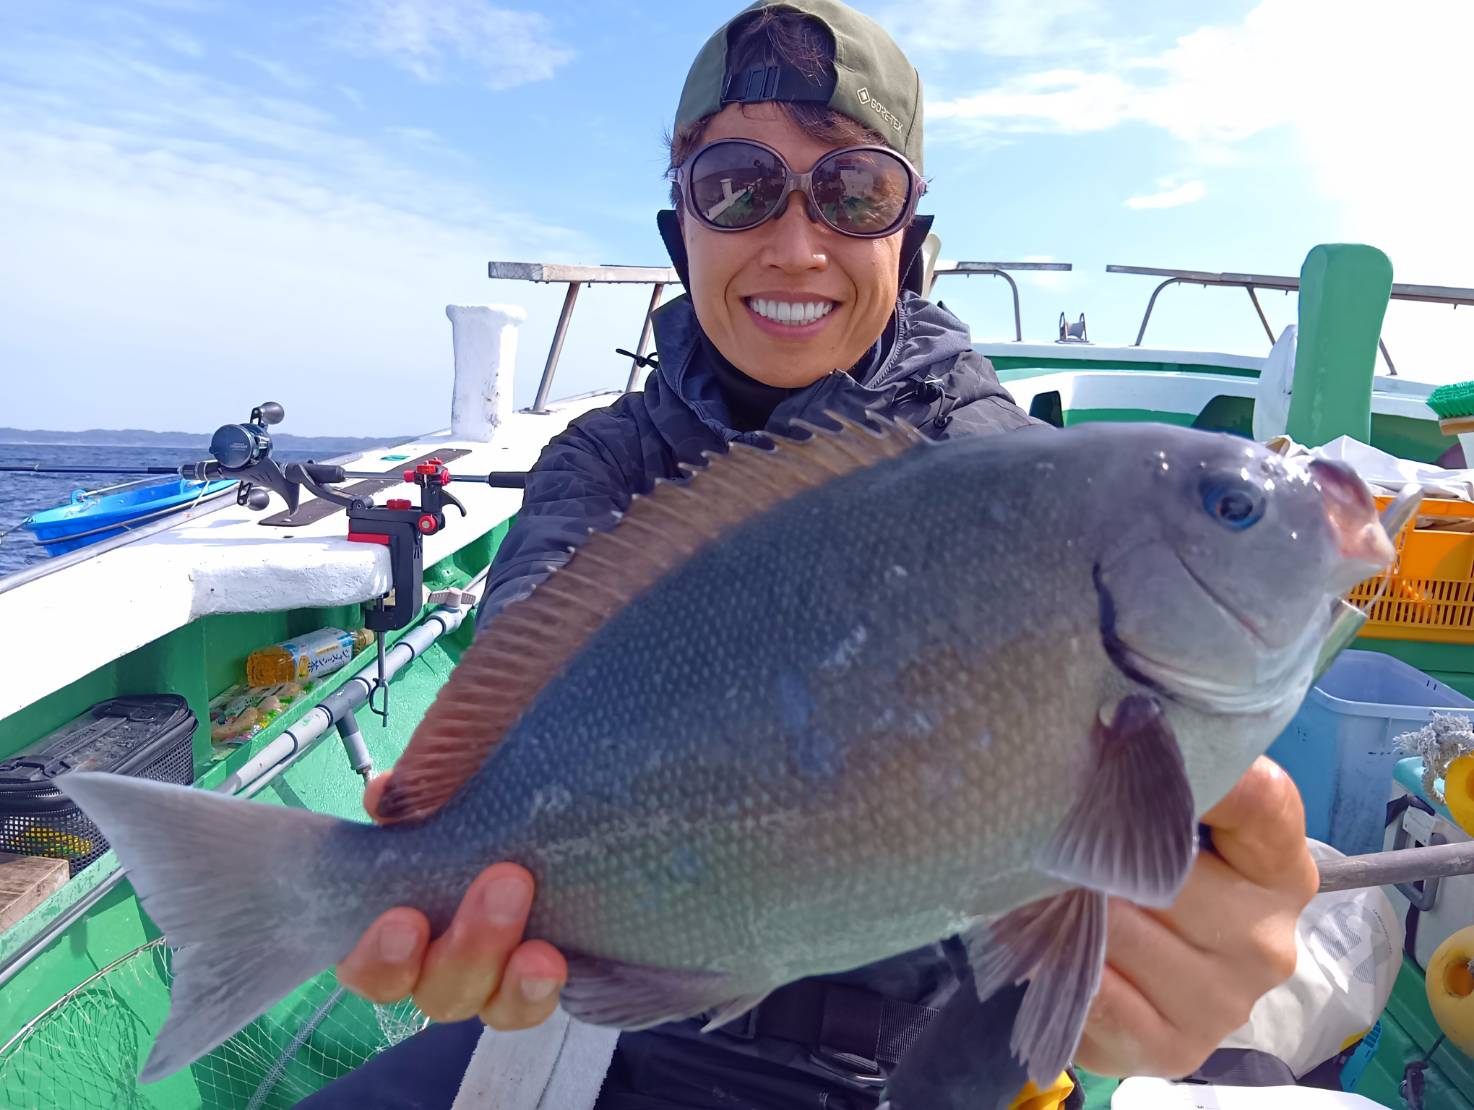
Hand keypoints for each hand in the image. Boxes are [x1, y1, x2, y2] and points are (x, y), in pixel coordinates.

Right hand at [334, 772, 567, 1029]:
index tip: (404, 918)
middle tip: (505, 882)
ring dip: (510, 981)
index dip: (379, 956)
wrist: (563, 774)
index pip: (368, 964)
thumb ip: (414, 788)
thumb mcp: (455, 766)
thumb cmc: (491, 775)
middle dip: (467, 947)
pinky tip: (554, 960)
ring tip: (540, 951)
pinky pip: (539, 1000)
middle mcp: (443, 955)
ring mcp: (498, 967)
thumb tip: (385, 796)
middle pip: (437, 991)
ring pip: (490, 1005)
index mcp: (399, 916)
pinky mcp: (549, 967)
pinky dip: (541, 988)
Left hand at [1074, 757, 1317, 1077]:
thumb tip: (1110, 724)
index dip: (1191, 766)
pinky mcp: (1176, 1048)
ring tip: (1045, 885)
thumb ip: (1161, 784)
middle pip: (1166, 867)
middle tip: (1057, 833)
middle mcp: (1269, 936)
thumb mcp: (1167, 825)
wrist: (1127, 985)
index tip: (1125, 739)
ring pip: (1121, 927)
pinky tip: (1052, 942)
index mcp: (1281, 867)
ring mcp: (1227, 1000)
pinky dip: (1061, 959)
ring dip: (1069, 904)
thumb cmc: (1144, 880)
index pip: (1260, 798)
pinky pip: (1099, 989)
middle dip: (1101, 849)